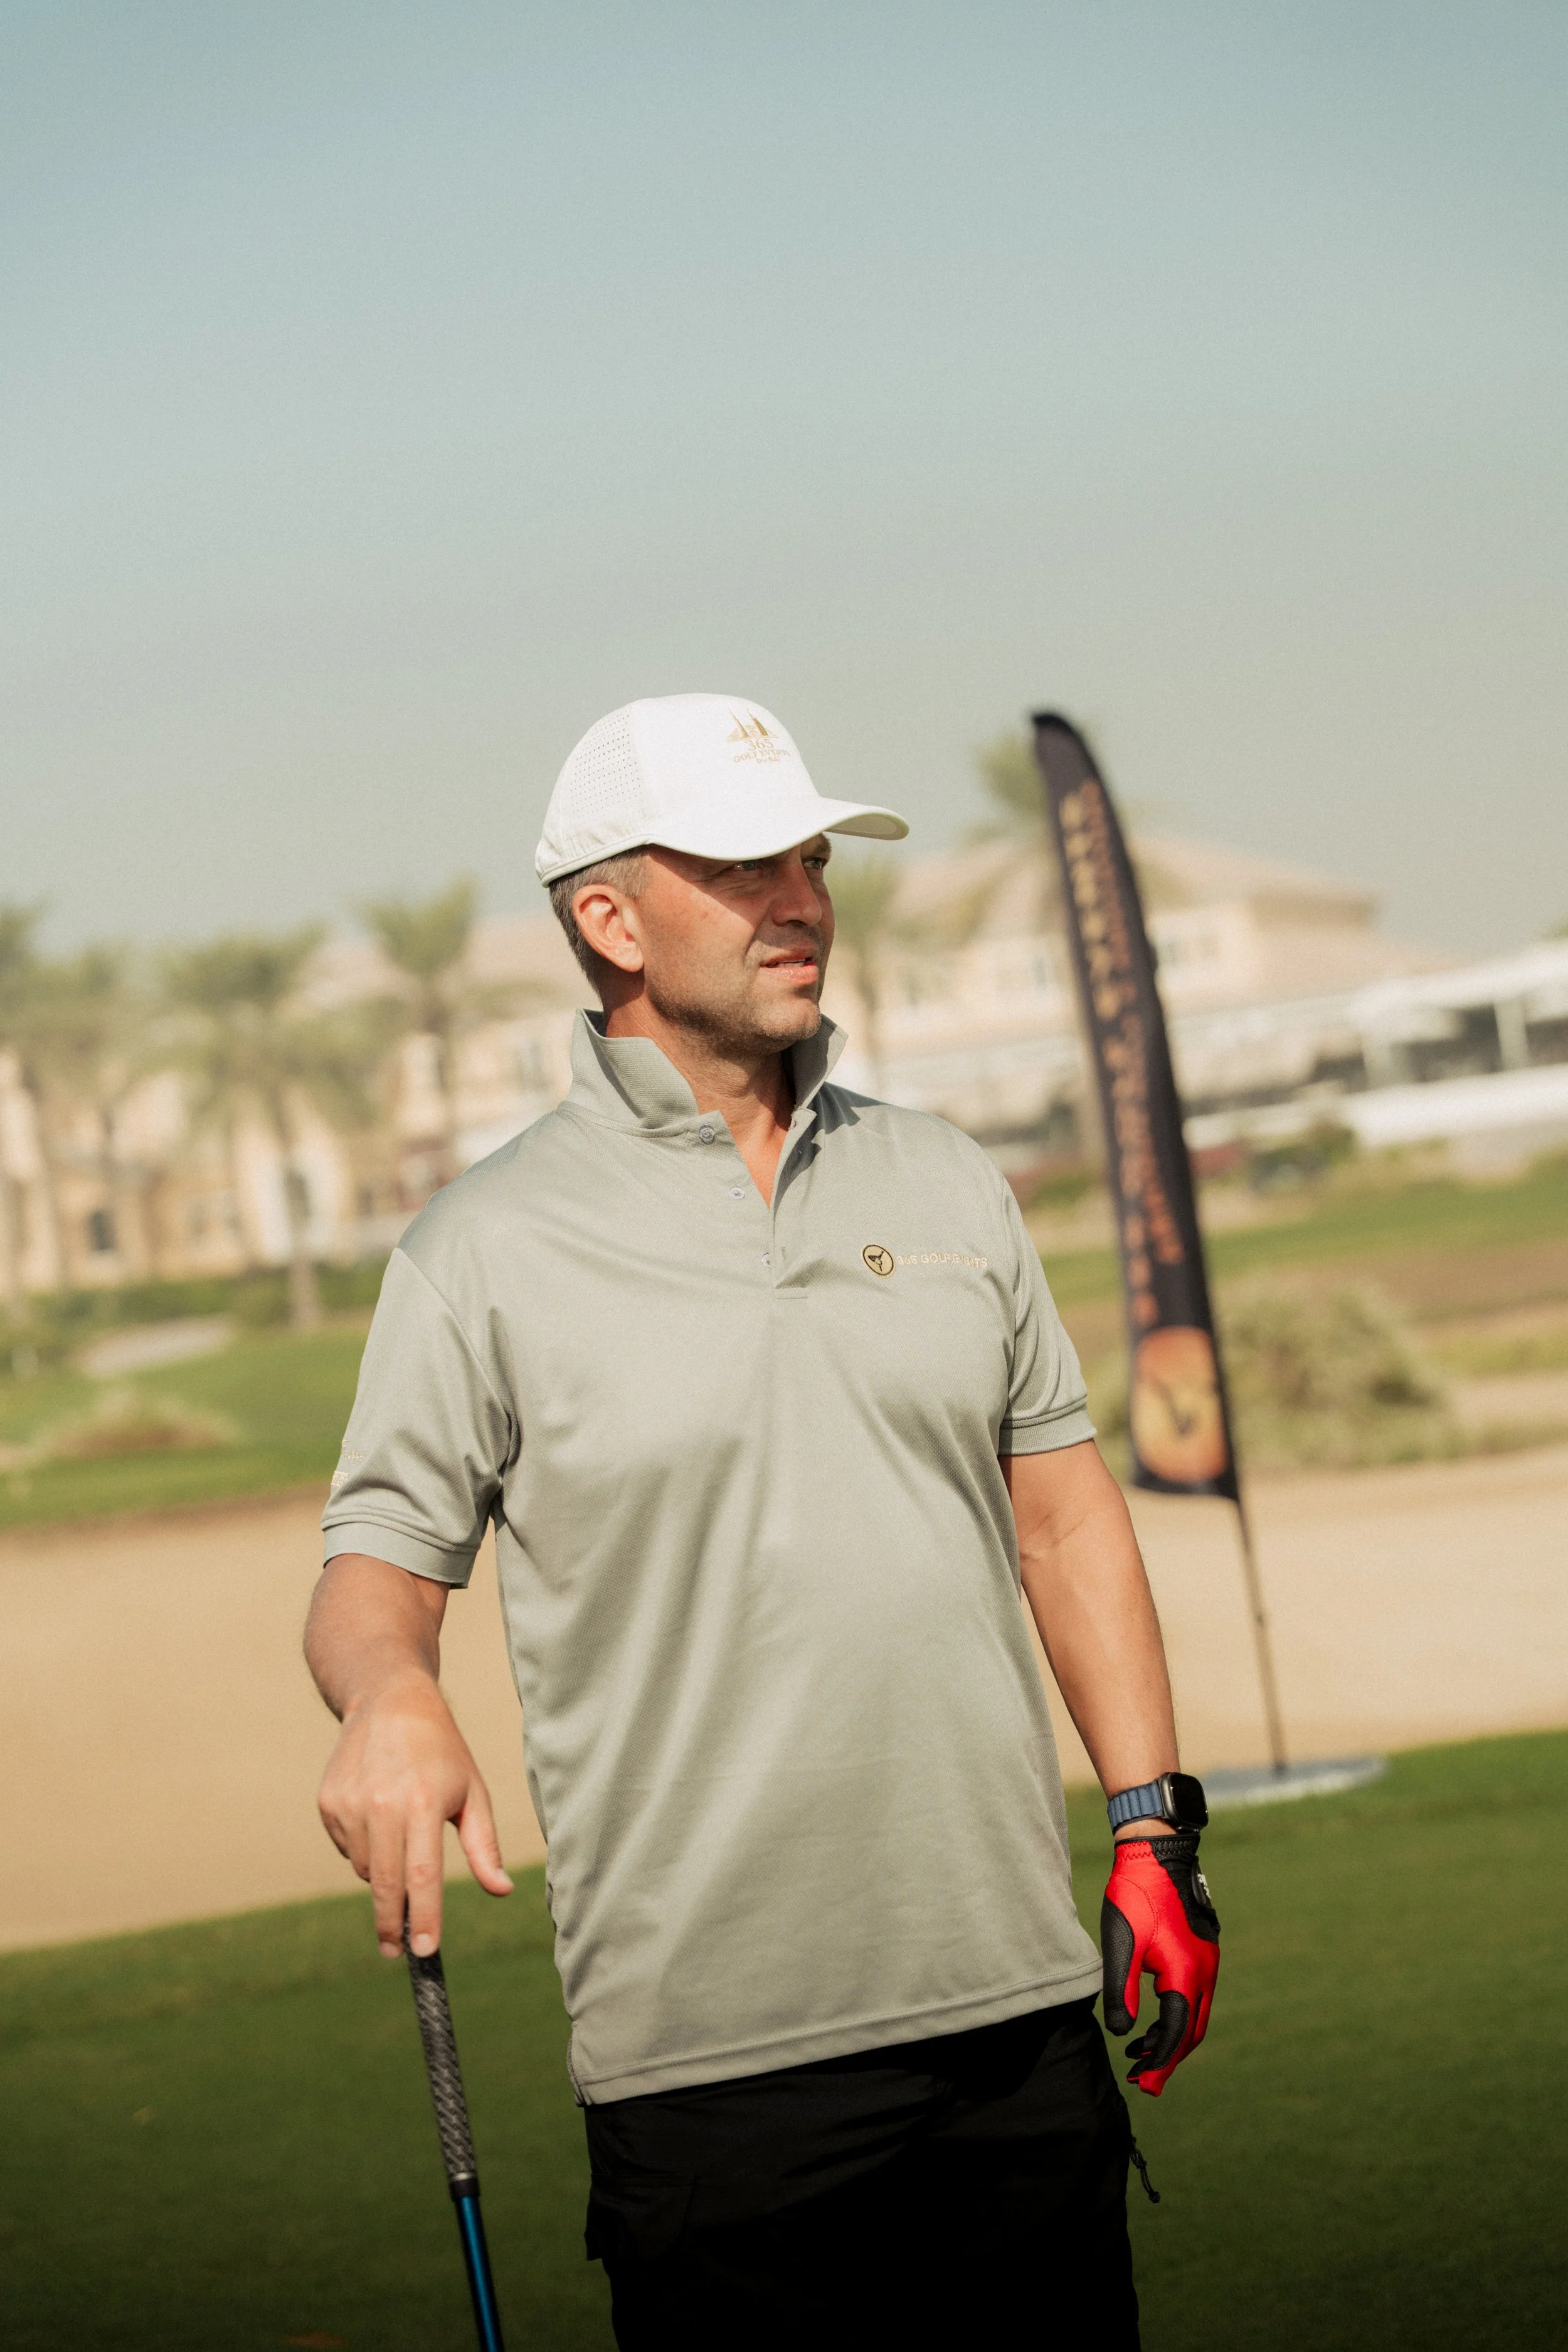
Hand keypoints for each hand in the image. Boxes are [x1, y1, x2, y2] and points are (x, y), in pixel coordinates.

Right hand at [316, 1669, 512, 1958]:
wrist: (388, 1701)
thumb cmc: (442, 1751)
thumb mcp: (472, 1791)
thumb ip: (484, 1846)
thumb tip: (502, 1891)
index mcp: (423, 1802)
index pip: (422, 1875)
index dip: (423, 1917)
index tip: (425, 1951)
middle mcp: (382, 1804)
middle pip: (386, 1884)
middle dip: (393, 1924)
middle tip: (398, 1951)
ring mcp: (350, 1804)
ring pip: (365, 1869)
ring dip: (382, 1875)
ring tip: (401, 1839)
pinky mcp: (328, 1803)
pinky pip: (346, 1849)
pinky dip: (363, 1849)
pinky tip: (377, 1817)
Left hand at [1100, 1833, 1218, 2096]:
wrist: (1157, 1853)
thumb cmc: (1136, 1896)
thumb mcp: (1122, 1946)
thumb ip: (1122, 1992)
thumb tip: (1122, 2034)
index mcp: (1186, 1975)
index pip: (1176, 2034)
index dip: (1160, 2063)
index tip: (1144, 2086)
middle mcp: (1205, 1973)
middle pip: (1191, 2031)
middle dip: (1168, 2058)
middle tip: (1141, 2079)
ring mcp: (1207, 1961)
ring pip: (1195, 2015)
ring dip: (1170, 2038)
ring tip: (1139, 2052)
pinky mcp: (1201, 1951)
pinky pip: (1194, 1996)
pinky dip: (1175, 2015)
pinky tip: (1150, 2018)